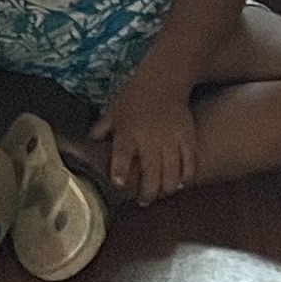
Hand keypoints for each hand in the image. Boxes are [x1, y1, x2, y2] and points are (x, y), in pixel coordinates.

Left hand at [90, 72, 197, 202]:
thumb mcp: (114, 110)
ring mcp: (170, 142)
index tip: (120, 184)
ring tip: (161, 194)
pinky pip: (189, 164)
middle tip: (143, 201)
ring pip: (171, 176)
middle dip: (146, 193)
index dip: (120, 175)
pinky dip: (186, 177)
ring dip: (166, 190)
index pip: (122, 160)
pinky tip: (181, 183)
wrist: (163, 80)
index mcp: (128, 134)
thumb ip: (103, 128)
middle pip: (150, 176)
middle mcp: (149, 141)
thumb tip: (91, 141)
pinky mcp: (187, 139)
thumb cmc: (135, 96)